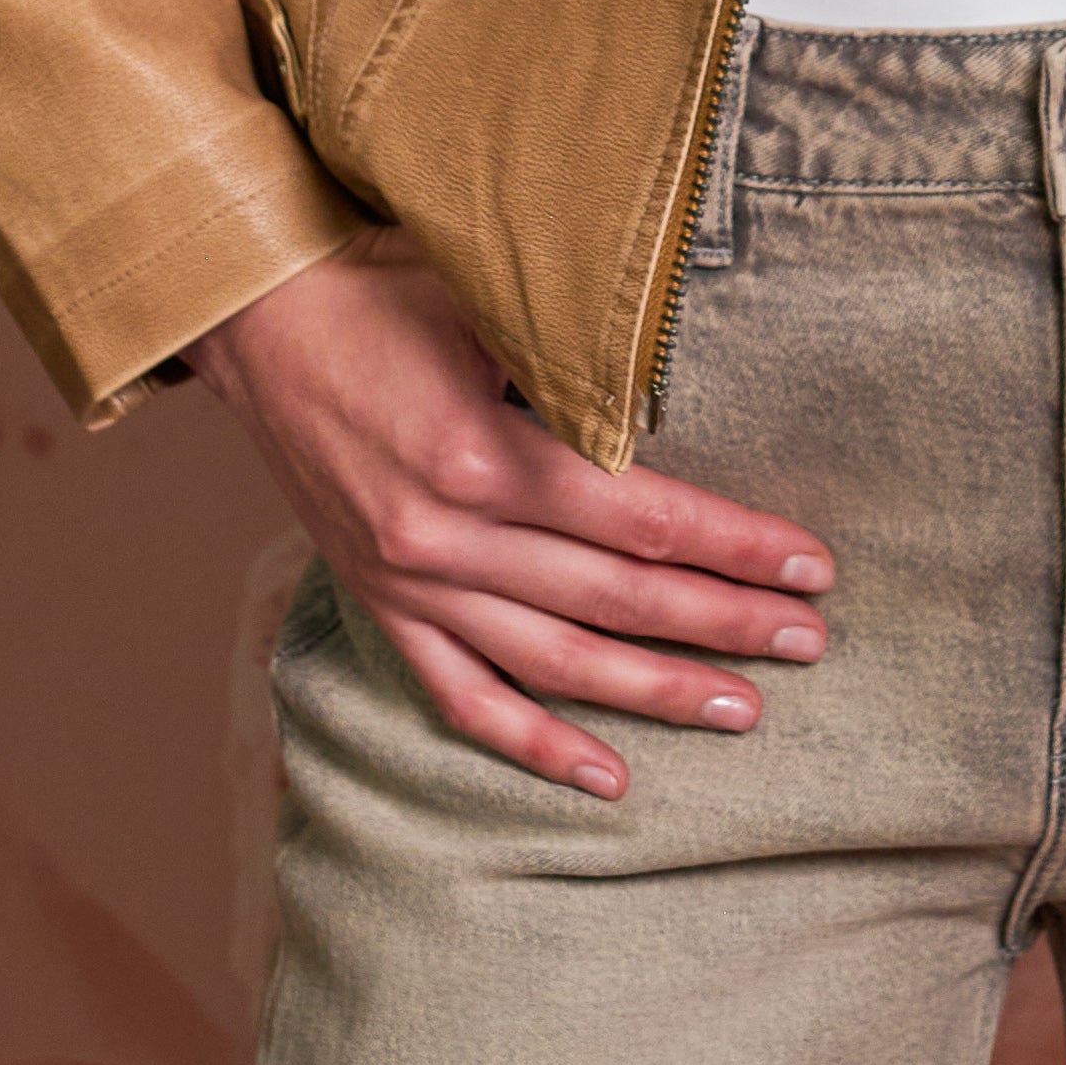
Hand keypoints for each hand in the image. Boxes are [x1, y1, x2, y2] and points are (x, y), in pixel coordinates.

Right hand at [196, 244, 833, 805]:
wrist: (255, 318)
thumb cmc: (382, 287)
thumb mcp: (485, 296)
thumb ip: (576, 356)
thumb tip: (684, 393)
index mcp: (484, 453)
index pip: (646, 517)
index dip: (738, 547)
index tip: (810, 567)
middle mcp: (449, 534)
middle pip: (619, 598)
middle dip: (725, 624)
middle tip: (809, 643)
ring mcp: (412, 582)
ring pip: (556, 661)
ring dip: (656, 692)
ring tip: (742, 711)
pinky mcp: (383, 605)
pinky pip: (466, 697)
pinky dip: (535, 745)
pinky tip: (607, 777)